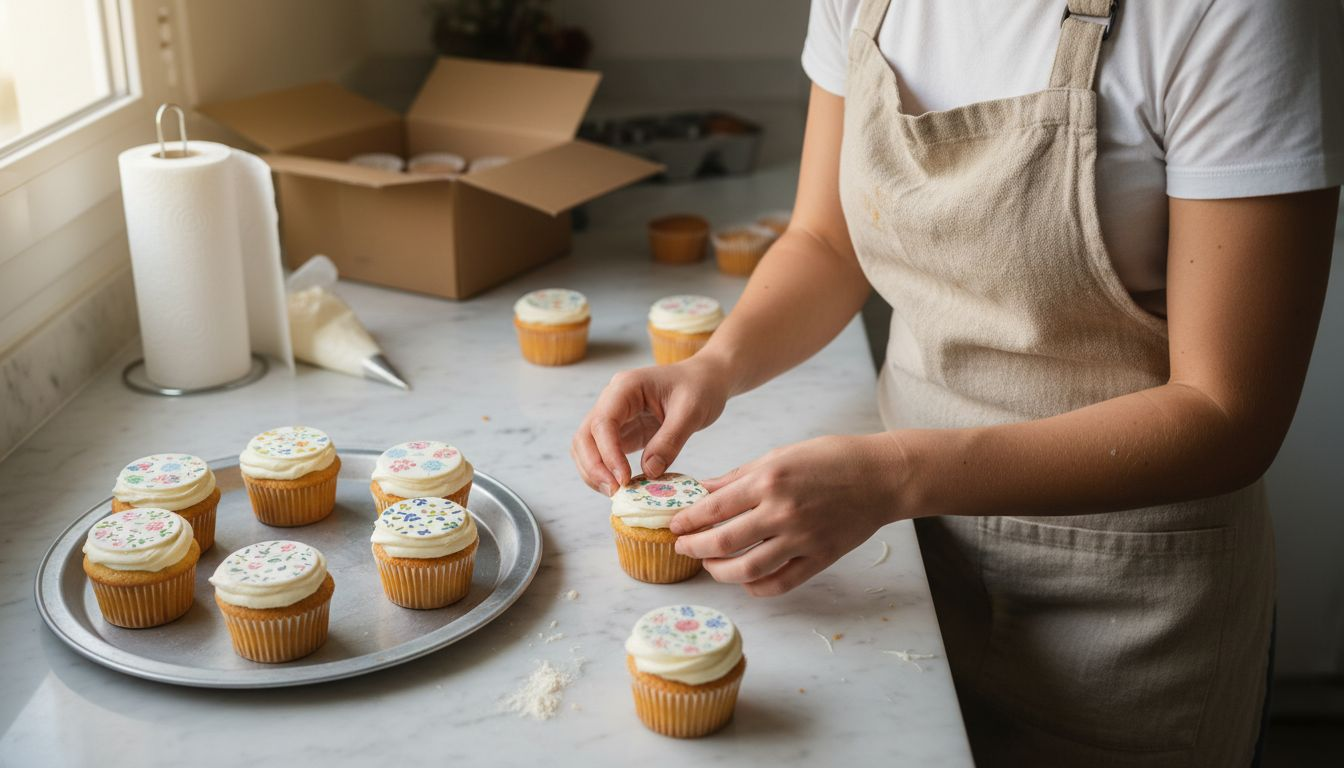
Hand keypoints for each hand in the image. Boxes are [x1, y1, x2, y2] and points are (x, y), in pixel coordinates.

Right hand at [571, 357, 731, 495]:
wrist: (705, 379)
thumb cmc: (700, 388)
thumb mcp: (691, 412)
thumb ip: (670, 441)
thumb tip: (649, 472)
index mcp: (626, 387)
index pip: (603, 422)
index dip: (608, 454)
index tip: (623, 479)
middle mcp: (612, 401)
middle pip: (585, 436)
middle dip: (593, 467)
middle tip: (614, 492)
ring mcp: (614, 417)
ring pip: (587, 448)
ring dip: (594, 473)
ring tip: (616, 494)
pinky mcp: (622, 432)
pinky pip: (603, 454)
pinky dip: (606, 472)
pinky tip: (622, 487)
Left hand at [670, 433, 908, 595]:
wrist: (880, 476)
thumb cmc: (831, 458)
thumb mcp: (780, 455)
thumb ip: (739, 477)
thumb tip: (704, 491)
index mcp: (769, 480)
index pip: (714, 508)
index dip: (688, 521)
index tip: (675, 526)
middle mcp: (782, 511)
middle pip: (724, 541)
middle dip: (695, 548)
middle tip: (683, 547)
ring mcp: (802, 538)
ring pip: (748, 569)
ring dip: (720, 572)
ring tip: (709, 565)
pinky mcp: (820, 558)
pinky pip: (781, 582)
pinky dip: (757, 587)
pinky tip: (745, 580)